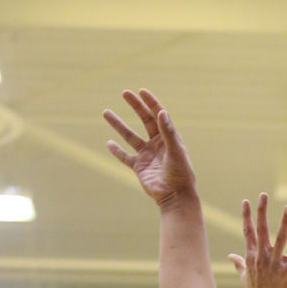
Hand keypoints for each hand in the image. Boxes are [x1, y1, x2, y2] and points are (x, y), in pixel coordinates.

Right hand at [104, 88, 196, 206]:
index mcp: (169, 138)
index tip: (142, 91)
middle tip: (125, 93)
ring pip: (130, 136)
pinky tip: (109, 143)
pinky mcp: (139, 167)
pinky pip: (125, 157)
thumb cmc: (181, 174)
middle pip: (145, 120)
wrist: (176, 196)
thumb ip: (168, 132)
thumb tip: (161, 112)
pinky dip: (117, 151)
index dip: (151, 103)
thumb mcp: (175, 151)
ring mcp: (147, 155)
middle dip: (135, 106)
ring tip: (106, 112)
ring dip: (118, 125)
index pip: (159, 116)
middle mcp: (158, 144)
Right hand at [228, 193, 286, 287]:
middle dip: (261, 211)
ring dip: (284, 222)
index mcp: (251, 256)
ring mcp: (274, 264)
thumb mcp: (244, 276)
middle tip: (263, 195)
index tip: (246, 200)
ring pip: (280, 238)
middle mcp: (262, 257)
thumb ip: (239, 263)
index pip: (247, 231)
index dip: (246, 216)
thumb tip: (230, 257)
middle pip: (261, 229)